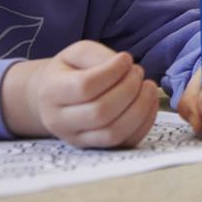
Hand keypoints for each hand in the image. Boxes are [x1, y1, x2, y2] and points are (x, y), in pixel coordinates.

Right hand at [1, 40, 159, 147]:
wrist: (52, 99)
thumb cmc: (69, 72)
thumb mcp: (77, 53)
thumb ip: (98, 55)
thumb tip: (125, 65)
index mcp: (52, 92)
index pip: (85, 87)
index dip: (112, 71)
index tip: (126, 58)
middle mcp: (59, 121)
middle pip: (100, 112)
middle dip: (129, 89)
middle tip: (138, 72)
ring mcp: (77, 139)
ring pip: (112, 133)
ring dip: (140, 108)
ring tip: (148, 86)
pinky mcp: (96, 148)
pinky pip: (125, 143)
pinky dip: (144, 122)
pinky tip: (149, 102)